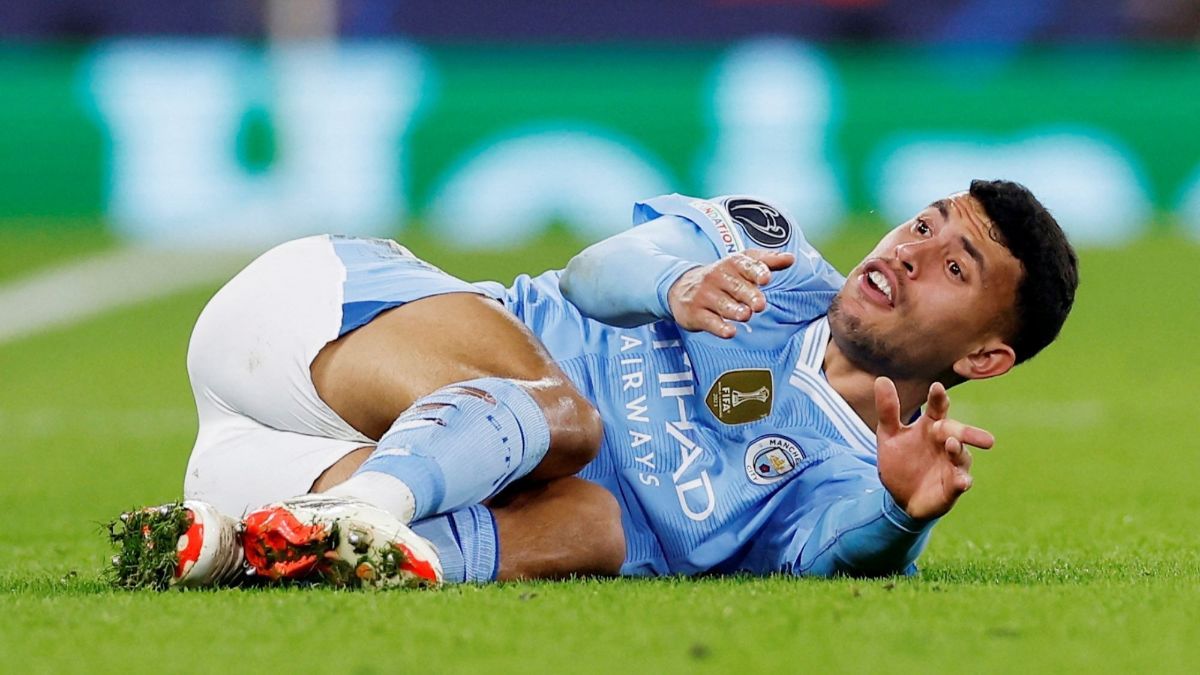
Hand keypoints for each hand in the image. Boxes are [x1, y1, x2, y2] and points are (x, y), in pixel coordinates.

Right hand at [666, 250, 793, 337]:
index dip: (756, 271)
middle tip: (760, 304)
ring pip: (723, 305)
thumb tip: (791, 258)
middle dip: (749, 295)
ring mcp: (705, 296)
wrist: (681, 288)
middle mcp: (717, 278)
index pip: (745, 265)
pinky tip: (729, 332)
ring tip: (746, 315)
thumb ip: (767, 261)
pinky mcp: (696, 314)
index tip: (766, 278)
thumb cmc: (721, 277)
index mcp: (731, 264)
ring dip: (735, 311)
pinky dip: (719, 328)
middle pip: (736, 287)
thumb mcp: (741, 264)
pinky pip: (709, 322)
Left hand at [874, 377, 994, 520]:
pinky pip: (960, 482)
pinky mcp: (953, 485)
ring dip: (959, 451)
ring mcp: (951, 464)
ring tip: (953, 445)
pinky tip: (963, 481)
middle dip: (966, 429)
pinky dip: (962, 481)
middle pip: (957, 432)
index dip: (937, 398)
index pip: (937, 409)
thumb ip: (888, 409)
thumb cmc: (899, 461)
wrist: (899, 497)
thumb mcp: (888, 434)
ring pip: (961, 456)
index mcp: (931, 427)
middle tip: (966, 426)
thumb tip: (881, 379)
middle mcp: (945, 443)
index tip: (936, 387)